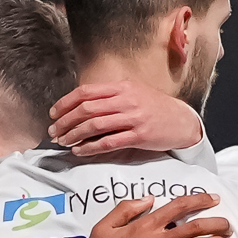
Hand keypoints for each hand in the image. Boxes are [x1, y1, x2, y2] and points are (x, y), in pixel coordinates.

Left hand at [47, 82, 203, 156]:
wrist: (182, 121)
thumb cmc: (156, 108)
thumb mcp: (134, 93)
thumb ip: (110, 97)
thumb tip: (82, 106)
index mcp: (122, 87)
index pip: (86, 92)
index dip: (66, 102)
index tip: (54, 113)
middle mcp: (126, 100)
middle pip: (86, 109)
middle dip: (65, 121)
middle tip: (54, 131)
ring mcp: (133, 118)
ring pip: (94, 126)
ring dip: (74, 135)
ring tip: (64, 141)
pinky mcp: (139, 136)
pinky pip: (108, 143)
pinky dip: (90, 147)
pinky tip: (80, 150)